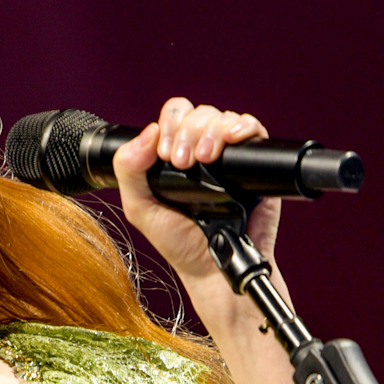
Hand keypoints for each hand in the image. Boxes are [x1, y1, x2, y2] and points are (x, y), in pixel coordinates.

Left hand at [112, 98, 281, 298]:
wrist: (215, 269)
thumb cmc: (180, 243)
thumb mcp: (140, 209)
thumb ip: (129, 171)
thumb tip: (146, 133)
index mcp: (175, 157)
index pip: (174, 118)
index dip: (170, 126)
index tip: (168, 155)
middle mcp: (202, 152)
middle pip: (197, 114)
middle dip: (188, 131)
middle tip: (184, 163)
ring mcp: (229, 157)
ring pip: (222, 118)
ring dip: (211, 131)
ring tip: (205, 160)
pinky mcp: (254, 165)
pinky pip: (253, 129)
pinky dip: (242, 127)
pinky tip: (232, 140)